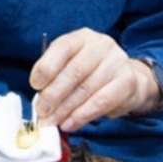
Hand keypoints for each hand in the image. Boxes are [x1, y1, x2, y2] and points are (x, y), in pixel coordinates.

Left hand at [28, 28, 161, 132]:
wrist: (126, 79)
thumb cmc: (91, 73)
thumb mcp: (72, 65)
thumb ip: (55, 78)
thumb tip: (40, 101)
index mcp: (82, 37)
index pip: (63, 47)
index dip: (47, 66)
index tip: (35, 85)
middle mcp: (101, 45)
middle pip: (74, 71)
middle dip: (53, 94)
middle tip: (41, 111)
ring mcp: (116, 62)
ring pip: (85, 90)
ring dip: (64, 110)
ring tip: (52, 122)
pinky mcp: (127, 82)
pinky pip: (101, 102)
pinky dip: (81, 116)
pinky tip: (69, 124)